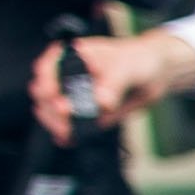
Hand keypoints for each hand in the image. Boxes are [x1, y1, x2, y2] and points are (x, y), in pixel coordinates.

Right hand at [39, 27, 194, 139]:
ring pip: (51, 115)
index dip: (49, 88)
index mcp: (66, 55)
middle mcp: (62, 76)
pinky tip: (73, 139)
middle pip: (43, 97)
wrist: (151, 73)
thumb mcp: (126, 67)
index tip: (62, 106)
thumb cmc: (135, 60)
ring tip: (72, 132)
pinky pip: (66, 128)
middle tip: (70, 123)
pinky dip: (68, 136)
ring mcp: (69, 96)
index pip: (45, 71)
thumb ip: (113, 84)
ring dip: (58, 126)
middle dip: (52, 112)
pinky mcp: (79, 115)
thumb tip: (101, 103)